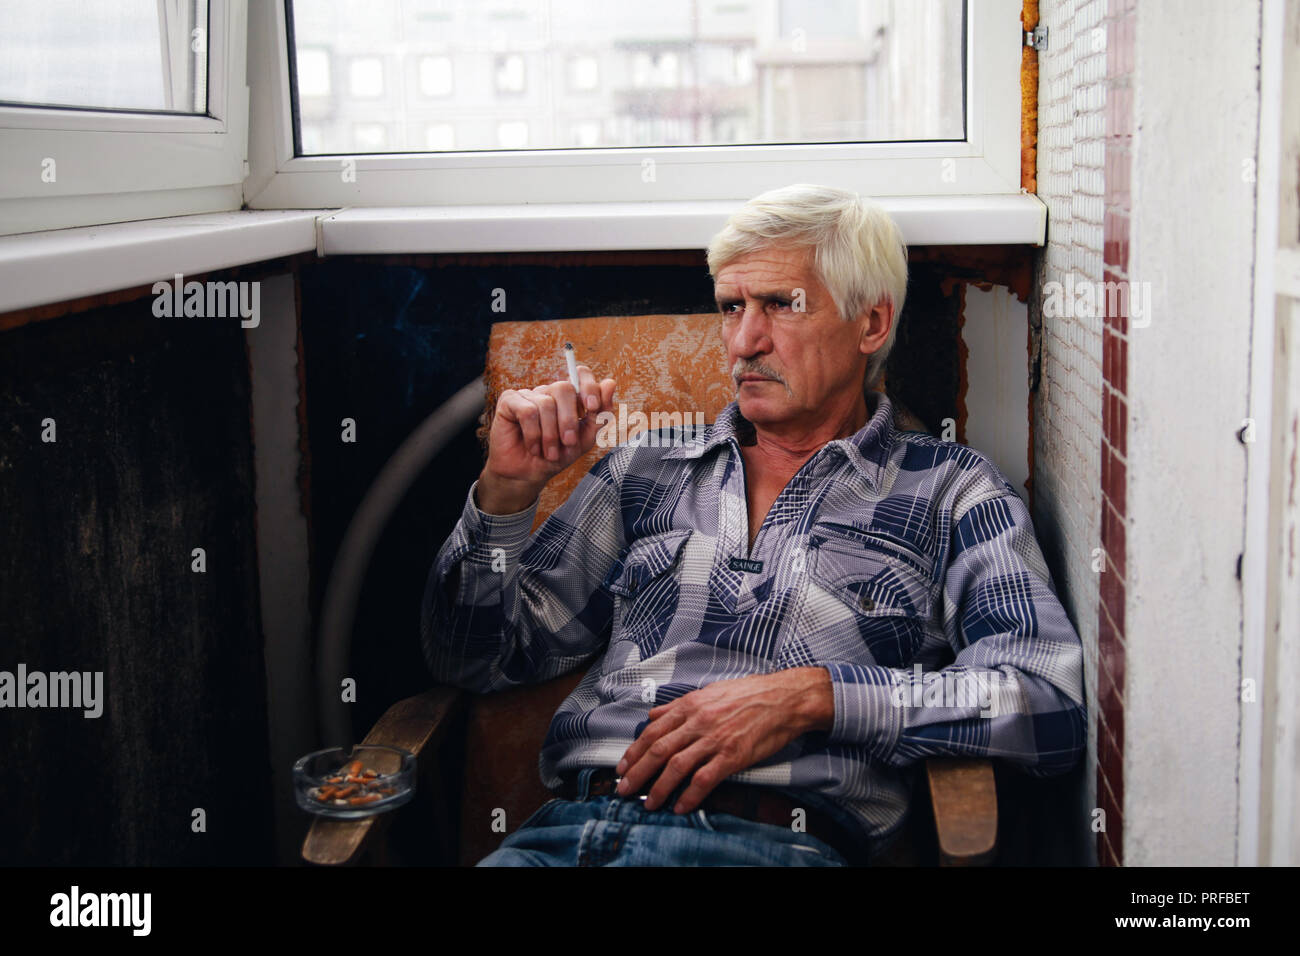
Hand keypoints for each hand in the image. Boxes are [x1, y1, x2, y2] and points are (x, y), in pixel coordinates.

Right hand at [477, 365, 615, 512]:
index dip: (588, 386)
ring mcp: (528, 395)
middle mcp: (547, 392)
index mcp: (568, 398)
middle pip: (563, 388)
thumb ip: (600, 414)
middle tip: (568, 442)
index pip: (580, 374)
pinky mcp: (509, 402)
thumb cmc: (556, 456)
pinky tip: (533, 447)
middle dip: (569, 420)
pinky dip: (533, 434)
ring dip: (550, 434)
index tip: (592, 407)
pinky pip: (527, 411)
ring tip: (549, 452)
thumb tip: (610, 383)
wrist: (529, 475)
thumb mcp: (584, 439)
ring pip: (546, 403)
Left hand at [613, 667, 833, 813]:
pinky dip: (690, 795)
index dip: (634, 752)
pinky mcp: (733, 755)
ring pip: (677, 766)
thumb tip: (653, 716)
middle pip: (658, 750)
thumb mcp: (709, 692)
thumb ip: (678, 706)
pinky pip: (705, 778)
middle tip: (624, 790)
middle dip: (638, 773)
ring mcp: (715, 739)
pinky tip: (680, 806)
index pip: (653, 732)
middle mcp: (698, 722)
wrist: (784, 698)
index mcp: (690, 705)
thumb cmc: (748, 694)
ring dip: (659, 788)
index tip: (622, 768)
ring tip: (648, 803)